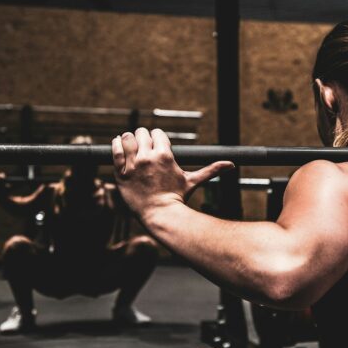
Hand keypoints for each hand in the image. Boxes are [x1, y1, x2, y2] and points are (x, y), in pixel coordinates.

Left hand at [112, 128, 233, 216]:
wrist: (161, 215)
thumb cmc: (178, 198)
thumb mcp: (193, 181)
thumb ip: (211, 170)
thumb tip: (232, 165)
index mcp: (165, 155)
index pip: (157, 133)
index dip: (156, 138)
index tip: (156, 146)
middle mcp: (148, 157)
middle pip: (141, 132)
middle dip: (143, 138)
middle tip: (143, 148)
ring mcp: (133, 164)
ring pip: (126, 138)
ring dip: (128, 140)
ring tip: (130, 148)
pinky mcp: (120, 173)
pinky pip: (114, 150)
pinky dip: (115, 145)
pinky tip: (119, 146)